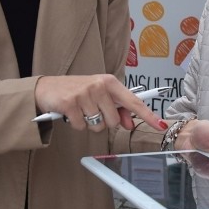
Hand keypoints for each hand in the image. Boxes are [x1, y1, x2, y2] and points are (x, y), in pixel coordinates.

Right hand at [34, 74, 166, 132]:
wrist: (47, 88)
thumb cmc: (77, 91)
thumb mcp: (99, 96)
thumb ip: (117, 109)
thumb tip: (129, 123)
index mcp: (110, 82)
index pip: (133, 101)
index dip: (148, 115)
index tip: (160, 125)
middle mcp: (99, 86)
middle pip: (114, 121)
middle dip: (104, 121)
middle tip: (92, 110)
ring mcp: (84, 94)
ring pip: (99, 126)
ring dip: (89, 123)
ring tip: (81, 111)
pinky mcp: (70, 104)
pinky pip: (82, 127)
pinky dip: (76, 125)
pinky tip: (71, 114)